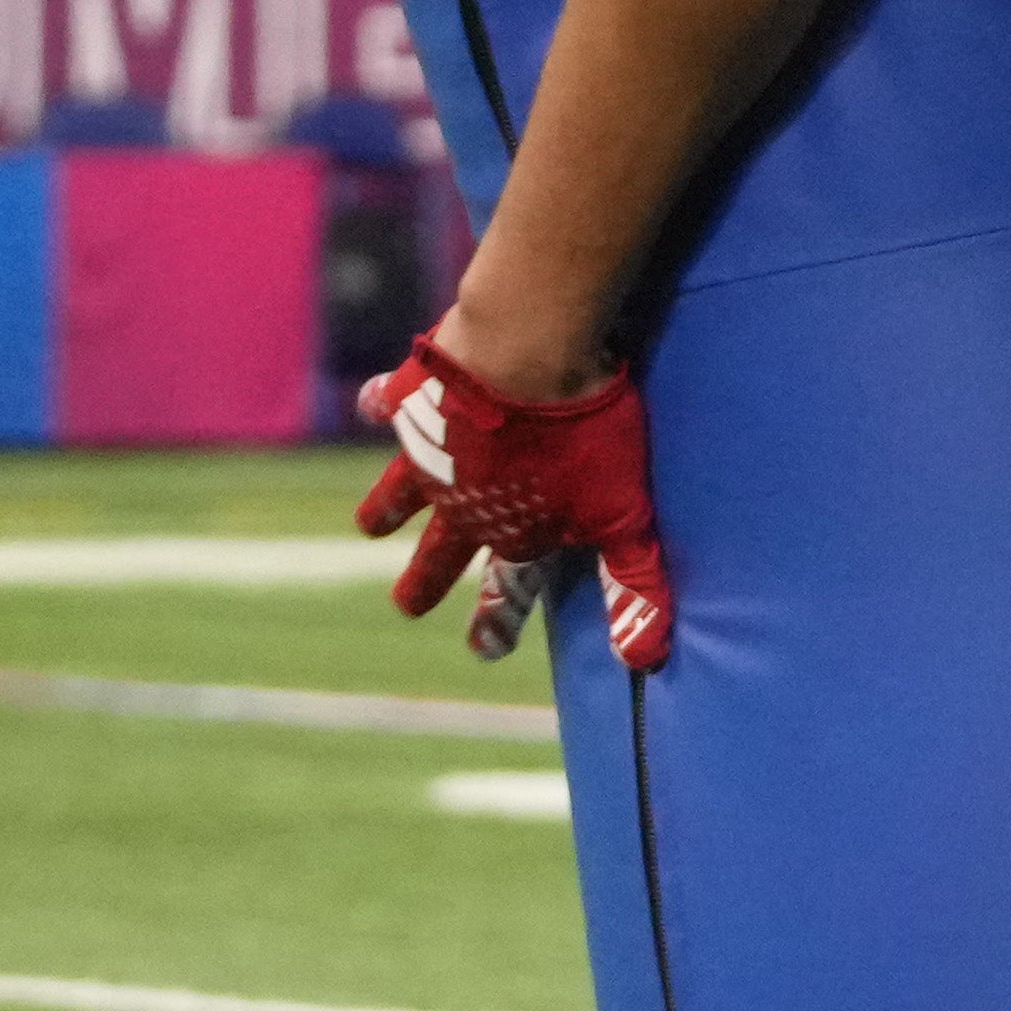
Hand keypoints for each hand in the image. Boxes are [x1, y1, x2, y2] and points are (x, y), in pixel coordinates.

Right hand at [350, 334, 674, 672]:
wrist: (525, 351)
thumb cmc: (583, 434)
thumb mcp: (623, 514)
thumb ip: (631, 584)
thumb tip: (641, 659)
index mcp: (510, 532)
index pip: (507, 589)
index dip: (499, 620)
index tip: (485, 651)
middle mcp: (461, 502)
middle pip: (441, 551)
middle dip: (425, 581)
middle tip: (406, 606)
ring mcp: (430, 450)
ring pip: (402, 488)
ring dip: (386, 508)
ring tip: (368, 526)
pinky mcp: (413, 398)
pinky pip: (390, 404)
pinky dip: (379, 405)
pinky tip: (371, 402)